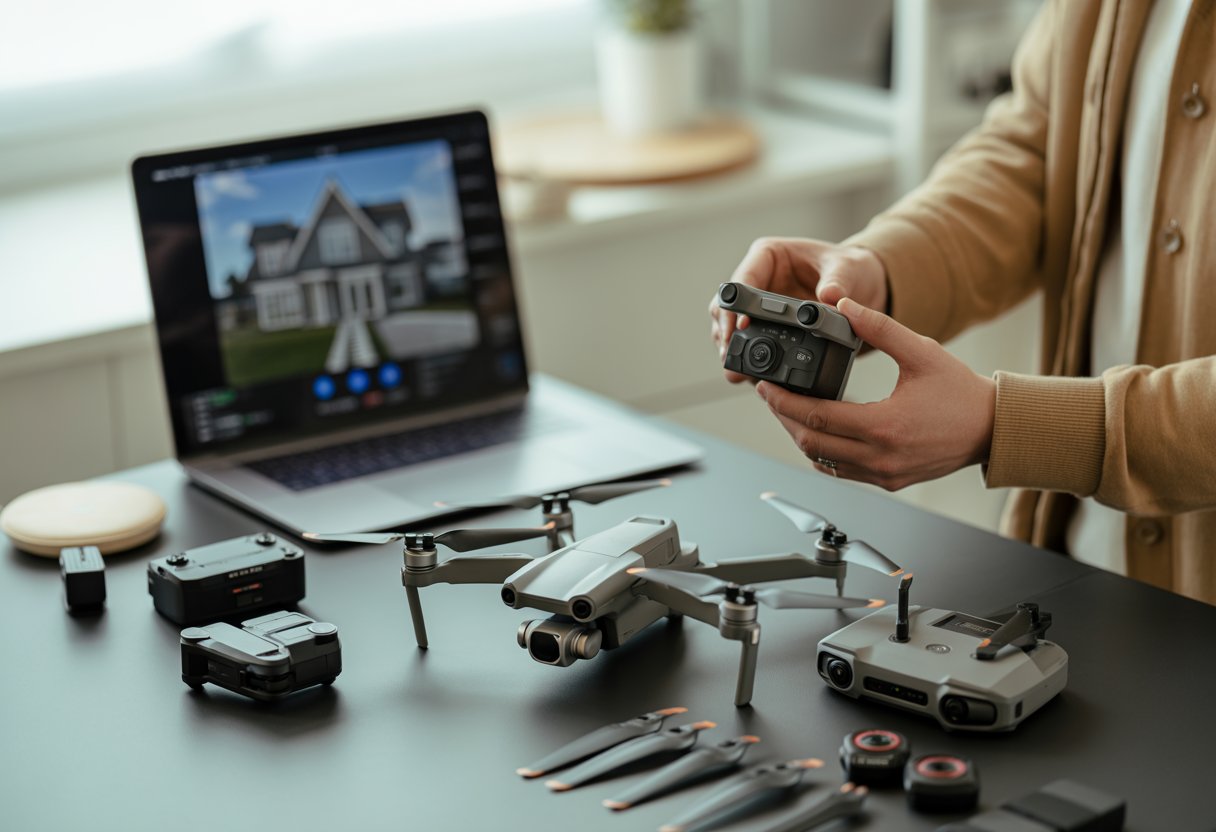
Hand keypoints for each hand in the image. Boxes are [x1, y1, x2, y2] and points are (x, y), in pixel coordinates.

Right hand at [709, 237, 887, 382]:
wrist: (861, 287)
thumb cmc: (850, 268)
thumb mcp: (848, 269)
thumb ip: (838, 282)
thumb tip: (829, 298)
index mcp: (769, 255)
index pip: (743, 278)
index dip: (737, 304)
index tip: (741, 326)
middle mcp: (757, 279)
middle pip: (727, 306)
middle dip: (727, 332)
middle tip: (731, 356)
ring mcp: (758, 305)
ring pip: (731, 327)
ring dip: (732, 348)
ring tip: (737, 371)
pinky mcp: (764, 326)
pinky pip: (748, 343)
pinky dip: (748, 358)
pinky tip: (751, 374)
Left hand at [756, 298, 995, 490]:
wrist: (993, 429)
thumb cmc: (962, 393)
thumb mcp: (921, 351)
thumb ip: (878, 327)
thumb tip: (842, 305)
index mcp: (885, 425)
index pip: (817, 417)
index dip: (784, 402)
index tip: (766, 387)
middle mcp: (880, 457)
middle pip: (810, 443)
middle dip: (783, 418)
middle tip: (771, 395)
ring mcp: (883, 474)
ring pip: (822, 461)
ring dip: (800, 437)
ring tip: (788, 410)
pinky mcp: (888, 481)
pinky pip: (841, 472)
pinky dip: (822, 453)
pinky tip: (816, 432)